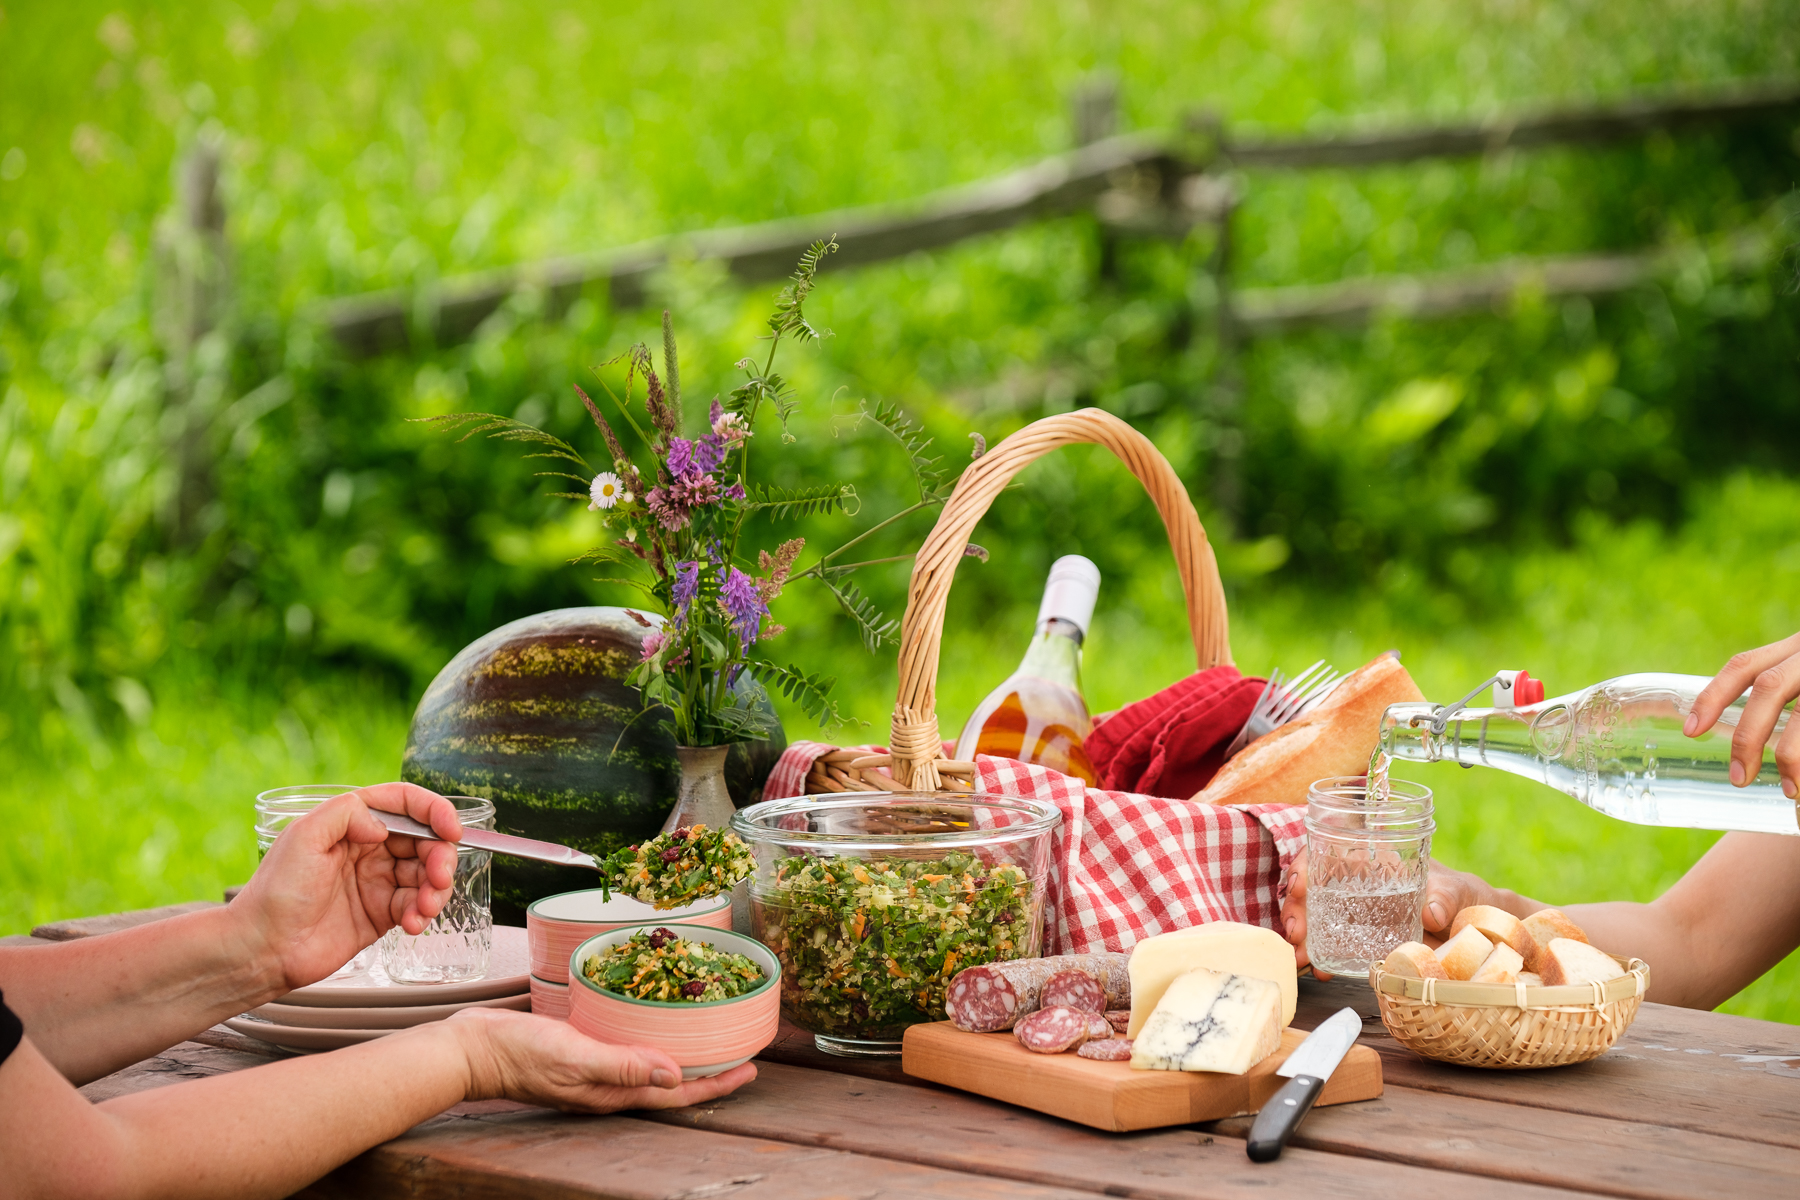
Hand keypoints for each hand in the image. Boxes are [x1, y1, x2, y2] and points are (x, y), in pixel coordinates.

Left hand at [231, 783, 465, 989]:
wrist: (263, 948)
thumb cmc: (277, 891)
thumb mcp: (304, 836)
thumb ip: (345, 814)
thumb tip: (383, 825)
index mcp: (352, 824)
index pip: (404, 805)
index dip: (434, 811)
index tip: (451, 829)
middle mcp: (370, 849)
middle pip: (425, 841)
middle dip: (441, 857)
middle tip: (438, 878)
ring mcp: (377, 882)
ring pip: (427, 875)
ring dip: (436, 889)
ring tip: (424, 908)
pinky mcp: (382, 914)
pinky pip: (417, 906)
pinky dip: (423, 913)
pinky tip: (413, 924)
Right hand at [450, 1009, 756, 1111]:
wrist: (472, 1048)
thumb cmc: (520, 1053)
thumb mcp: (574, 1056)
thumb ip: (623, 1066)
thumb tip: (675, 1075)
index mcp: (612, 1093)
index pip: (676, 1094)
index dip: (715, 1084)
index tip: (749, 1069)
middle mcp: (608, 1086)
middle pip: (669, 1083)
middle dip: (708, 1072)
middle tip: (741, 1051)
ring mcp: (594, 1071)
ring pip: (650, 1066)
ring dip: (682, 1054)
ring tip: (710, 1036)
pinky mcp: (581, 1052)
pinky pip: (627, 1050)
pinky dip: (650, 1039)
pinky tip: (654, 1021)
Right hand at [1280, 856, 1502, 976]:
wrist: (1480, 933)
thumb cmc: (1465, 898)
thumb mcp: (1458, 891)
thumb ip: (1446, 896)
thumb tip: (1433, 911)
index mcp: (1375, 862)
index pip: (1328, 853)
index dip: (1305, 865)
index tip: (1299, 885)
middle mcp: (1358, 887)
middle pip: (1312, 889)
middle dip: (1296, 909)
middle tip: (1296, 933)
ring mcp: (1358, 917)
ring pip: (1316, 919)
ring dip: (1302, 937)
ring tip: (1301, 957)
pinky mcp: (1364, 945)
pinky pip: (1334, 947)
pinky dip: (1321, 958)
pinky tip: (1320, 971)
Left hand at [1686, 631, 1799, 798]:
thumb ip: (1784, 690)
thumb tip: (1735, 743)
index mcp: (1799, 646)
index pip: (1745, 664)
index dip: (1714, 695)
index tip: (1690, 731)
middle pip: (1770, 687)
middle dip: (1749, 735)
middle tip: (1739, 778)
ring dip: (1795, 754)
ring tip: (1793, 792)